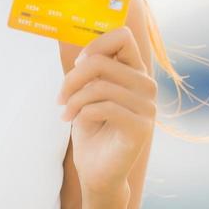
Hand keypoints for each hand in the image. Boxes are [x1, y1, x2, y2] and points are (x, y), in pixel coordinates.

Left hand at [54, 25, 156, 199]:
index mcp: (135, 72)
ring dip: (74, 99)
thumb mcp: (88, 93)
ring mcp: (148, 106)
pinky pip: (105, 107)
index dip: (95, 45)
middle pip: (101, 62)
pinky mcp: (141, 126)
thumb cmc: (92, 130)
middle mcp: (146, 85)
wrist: (97, 172)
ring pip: (100, 85)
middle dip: (72, 78)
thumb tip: (84, 55)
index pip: (123, 36)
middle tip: (60, 98)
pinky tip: (76, 121)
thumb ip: (93, 70)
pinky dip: (83, 112)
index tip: (78, 65)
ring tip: (65, 113)